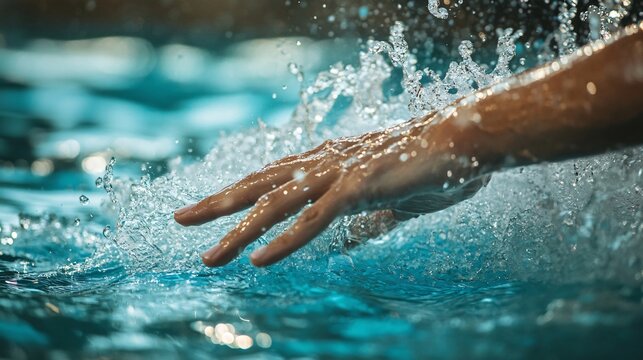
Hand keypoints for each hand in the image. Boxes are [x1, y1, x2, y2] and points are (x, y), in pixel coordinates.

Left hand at [174, 113, 487, 266]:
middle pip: (259, 186)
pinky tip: (260, 259)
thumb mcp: (387, 201)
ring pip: (276, 205)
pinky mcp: (359, 188)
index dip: (237, 192)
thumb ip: (363, 220)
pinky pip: (314, 219)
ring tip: (210, 256)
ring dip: (240, 231)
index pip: (270, 178)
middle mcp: (323, 164)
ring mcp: (339, 174)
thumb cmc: (427, 167)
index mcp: (327, 164)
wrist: (464, 140)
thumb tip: (349, 240)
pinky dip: (285, 239)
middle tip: (180, 220)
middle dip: (218, 205)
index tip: (208, 208)